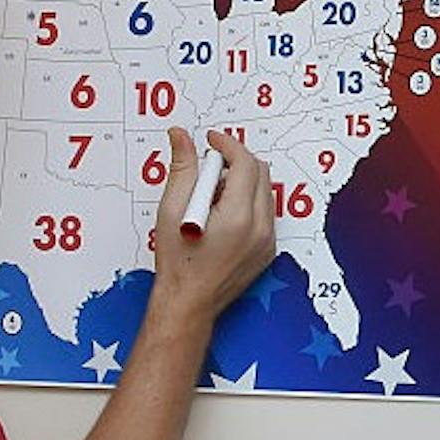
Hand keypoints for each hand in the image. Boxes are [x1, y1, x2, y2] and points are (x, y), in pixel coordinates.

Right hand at [150, 127, 276, 322]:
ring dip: (241, 184)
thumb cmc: (177, 263)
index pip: (245, 164)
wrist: (188, 302)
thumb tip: (181, 137)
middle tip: (207, 171)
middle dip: (235, 163)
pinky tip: (221, 216)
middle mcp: (260, 228)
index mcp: (239, 217)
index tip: (212, 140)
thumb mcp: (171, 210)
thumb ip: (182, 168)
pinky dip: (246, 204)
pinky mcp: (267, 250)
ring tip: (210, 198)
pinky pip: (264, 213)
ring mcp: (267, 241)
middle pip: (260, 174)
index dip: (228, 145)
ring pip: (264, 192)